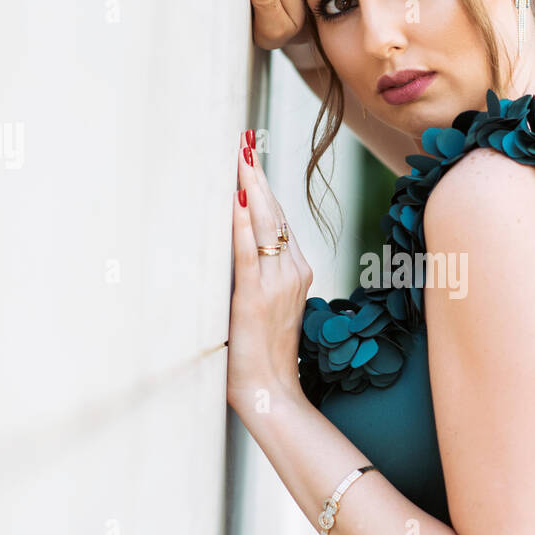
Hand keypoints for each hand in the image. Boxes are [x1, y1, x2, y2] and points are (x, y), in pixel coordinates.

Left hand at [227, 129, 312, 413]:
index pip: (280, 221)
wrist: (271, 392)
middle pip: (277, 214)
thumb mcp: (266, 308)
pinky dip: (243, 224)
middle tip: (244, 142)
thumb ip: (258, 277)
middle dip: (258, 176)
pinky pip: (248, 253)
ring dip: (252, 189)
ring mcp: (278, 284)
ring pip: (266, 226)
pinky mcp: (256, 298)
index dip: (266, 190)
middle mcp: (294, 272)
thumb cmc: (262, 356)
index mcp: (297, 272)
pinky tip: (238, 200)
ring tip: (241, 157)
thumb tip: (236, 250)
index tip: (251, 161)